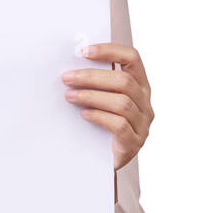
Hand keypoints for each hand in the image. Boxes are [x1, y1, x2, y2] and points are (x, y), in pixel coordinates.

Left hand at [60, 43, 153, 170]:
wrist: (101, 161)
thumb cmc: (100, 124)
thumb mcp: (101, 99)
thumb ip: (96, 83)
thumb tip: (72, 65)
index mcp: (139, 86)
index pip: (132, 58)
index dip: (110, 51)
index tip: (84, 51)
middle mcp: (145, 103)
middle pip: (124, 81)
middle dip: (91, 77)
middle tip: (67, 77)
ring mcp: (142, 124)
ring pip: (122, 103)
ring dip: (91, 96)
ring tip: (69, 96)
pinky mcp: (134, 143)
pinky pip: (119, 125)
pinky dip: (99, 116)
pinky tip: (84, 114)